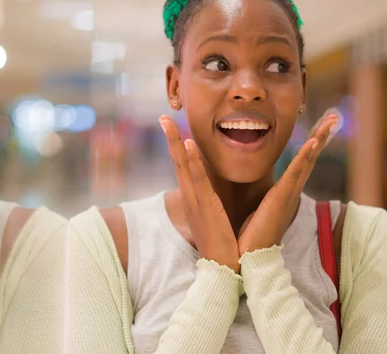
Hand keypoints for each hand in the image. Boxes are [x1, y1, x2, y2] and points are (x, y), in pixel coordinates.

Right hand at [160, 115, 239, 272]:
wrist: (223, 268)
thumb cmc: (223, 245)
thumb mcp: (215, 219)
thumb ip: (213, 204)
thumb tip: (215, 195)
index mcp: (194, 200)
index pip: (183, 168)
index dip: (177, 147)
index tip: (173, 128)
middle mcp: (190, 198)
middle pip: (176, 163)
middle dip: (170, 139)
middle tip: (163, 118)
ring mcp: (196, 201)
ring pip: (182, 167)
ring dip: (175, 143)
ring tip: (169, 123)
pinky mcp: (205, 206)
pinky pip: (197, 180)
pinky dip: (191, 162)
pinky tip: (187, 146)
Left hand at [238, 114, 337, 254]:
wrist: (250, 259)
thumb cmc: (251, 236)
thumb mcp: (257, 209)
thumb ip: (262, 197)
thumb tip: (259, 191)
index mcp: (284, 192)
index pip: (301, 163)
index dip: (311, 144)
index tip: (320, 126)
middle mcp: (290, 191)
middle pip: (309, 158)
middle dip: (322, 136)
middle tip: (334, 117)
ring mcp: (288, 195)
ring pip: (307, 161)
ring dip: (319, 140)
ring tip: (330, 122)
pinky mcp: (282, 199)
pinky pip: (296, 174)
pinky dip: (306, 157)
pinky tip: (314, 142)